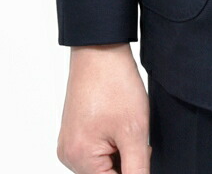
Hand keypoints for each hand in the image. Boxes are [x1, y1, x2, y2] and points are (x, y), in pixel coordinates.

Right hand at [56, 43, 150, 172]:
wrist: (100, 50)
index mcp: (80, 159)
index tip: (142, 150)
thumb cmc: (114, 83)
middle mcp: (69, 155)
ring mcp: (69, 143)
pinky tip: (118, 121)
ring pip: (102, 163)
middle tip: (137, 136)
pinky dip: (111, 141)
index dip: (134, 169)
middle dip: (126, 161)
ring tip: (126, 124)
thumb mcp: (134, 131)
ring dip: (120, 151)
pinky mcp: (74, 132)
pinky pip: (95, 150)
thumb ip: (137, 168)